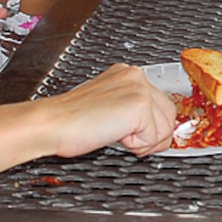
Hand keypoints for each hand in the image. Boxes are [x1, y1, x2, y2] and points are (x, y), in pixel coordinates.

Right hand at [47, 63, 177, 156]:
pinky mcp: (139, 106)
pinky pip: (152, 139)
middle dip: (152, 136)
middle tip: (126, 139)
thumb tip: (155, 129)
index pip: (161, 104)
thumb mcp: (109, 107)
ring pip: (165, 129)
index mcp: (128, 75)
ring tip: (117, 136)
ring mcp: (139, 90)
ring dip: (144, 142)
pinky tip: (115, 136)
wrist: (52, 123)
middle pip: (169, 116)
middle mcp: (136, 77)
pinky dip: (135, 146)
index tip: (134, 133)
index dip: (151, 126)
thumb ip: (132, 111)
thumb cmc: (71, 121)